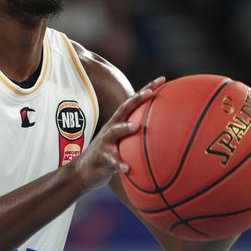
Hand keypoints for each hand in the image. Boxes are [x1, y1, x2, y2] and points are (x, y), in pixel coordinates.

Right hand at [71, 76, 164, 191]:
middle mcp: (111, 128)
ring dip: (125, 128)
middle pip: (124, 110)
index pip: (134, 102)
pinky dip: (119, 163)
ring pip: (114, 132)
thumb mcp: (123, 142)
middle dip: (136, 99)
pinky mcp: (102, 158)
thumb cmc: (109, 154)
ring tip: (136, 126)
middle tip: (149, 93)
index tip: (162, 79)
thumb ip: (138, 134)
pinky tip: (127, 168)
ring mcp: (105, 142)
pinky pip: (111, 161)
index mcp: (119, 122)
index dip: (147, 89)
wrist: (83, 171)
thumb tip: (167, 133)